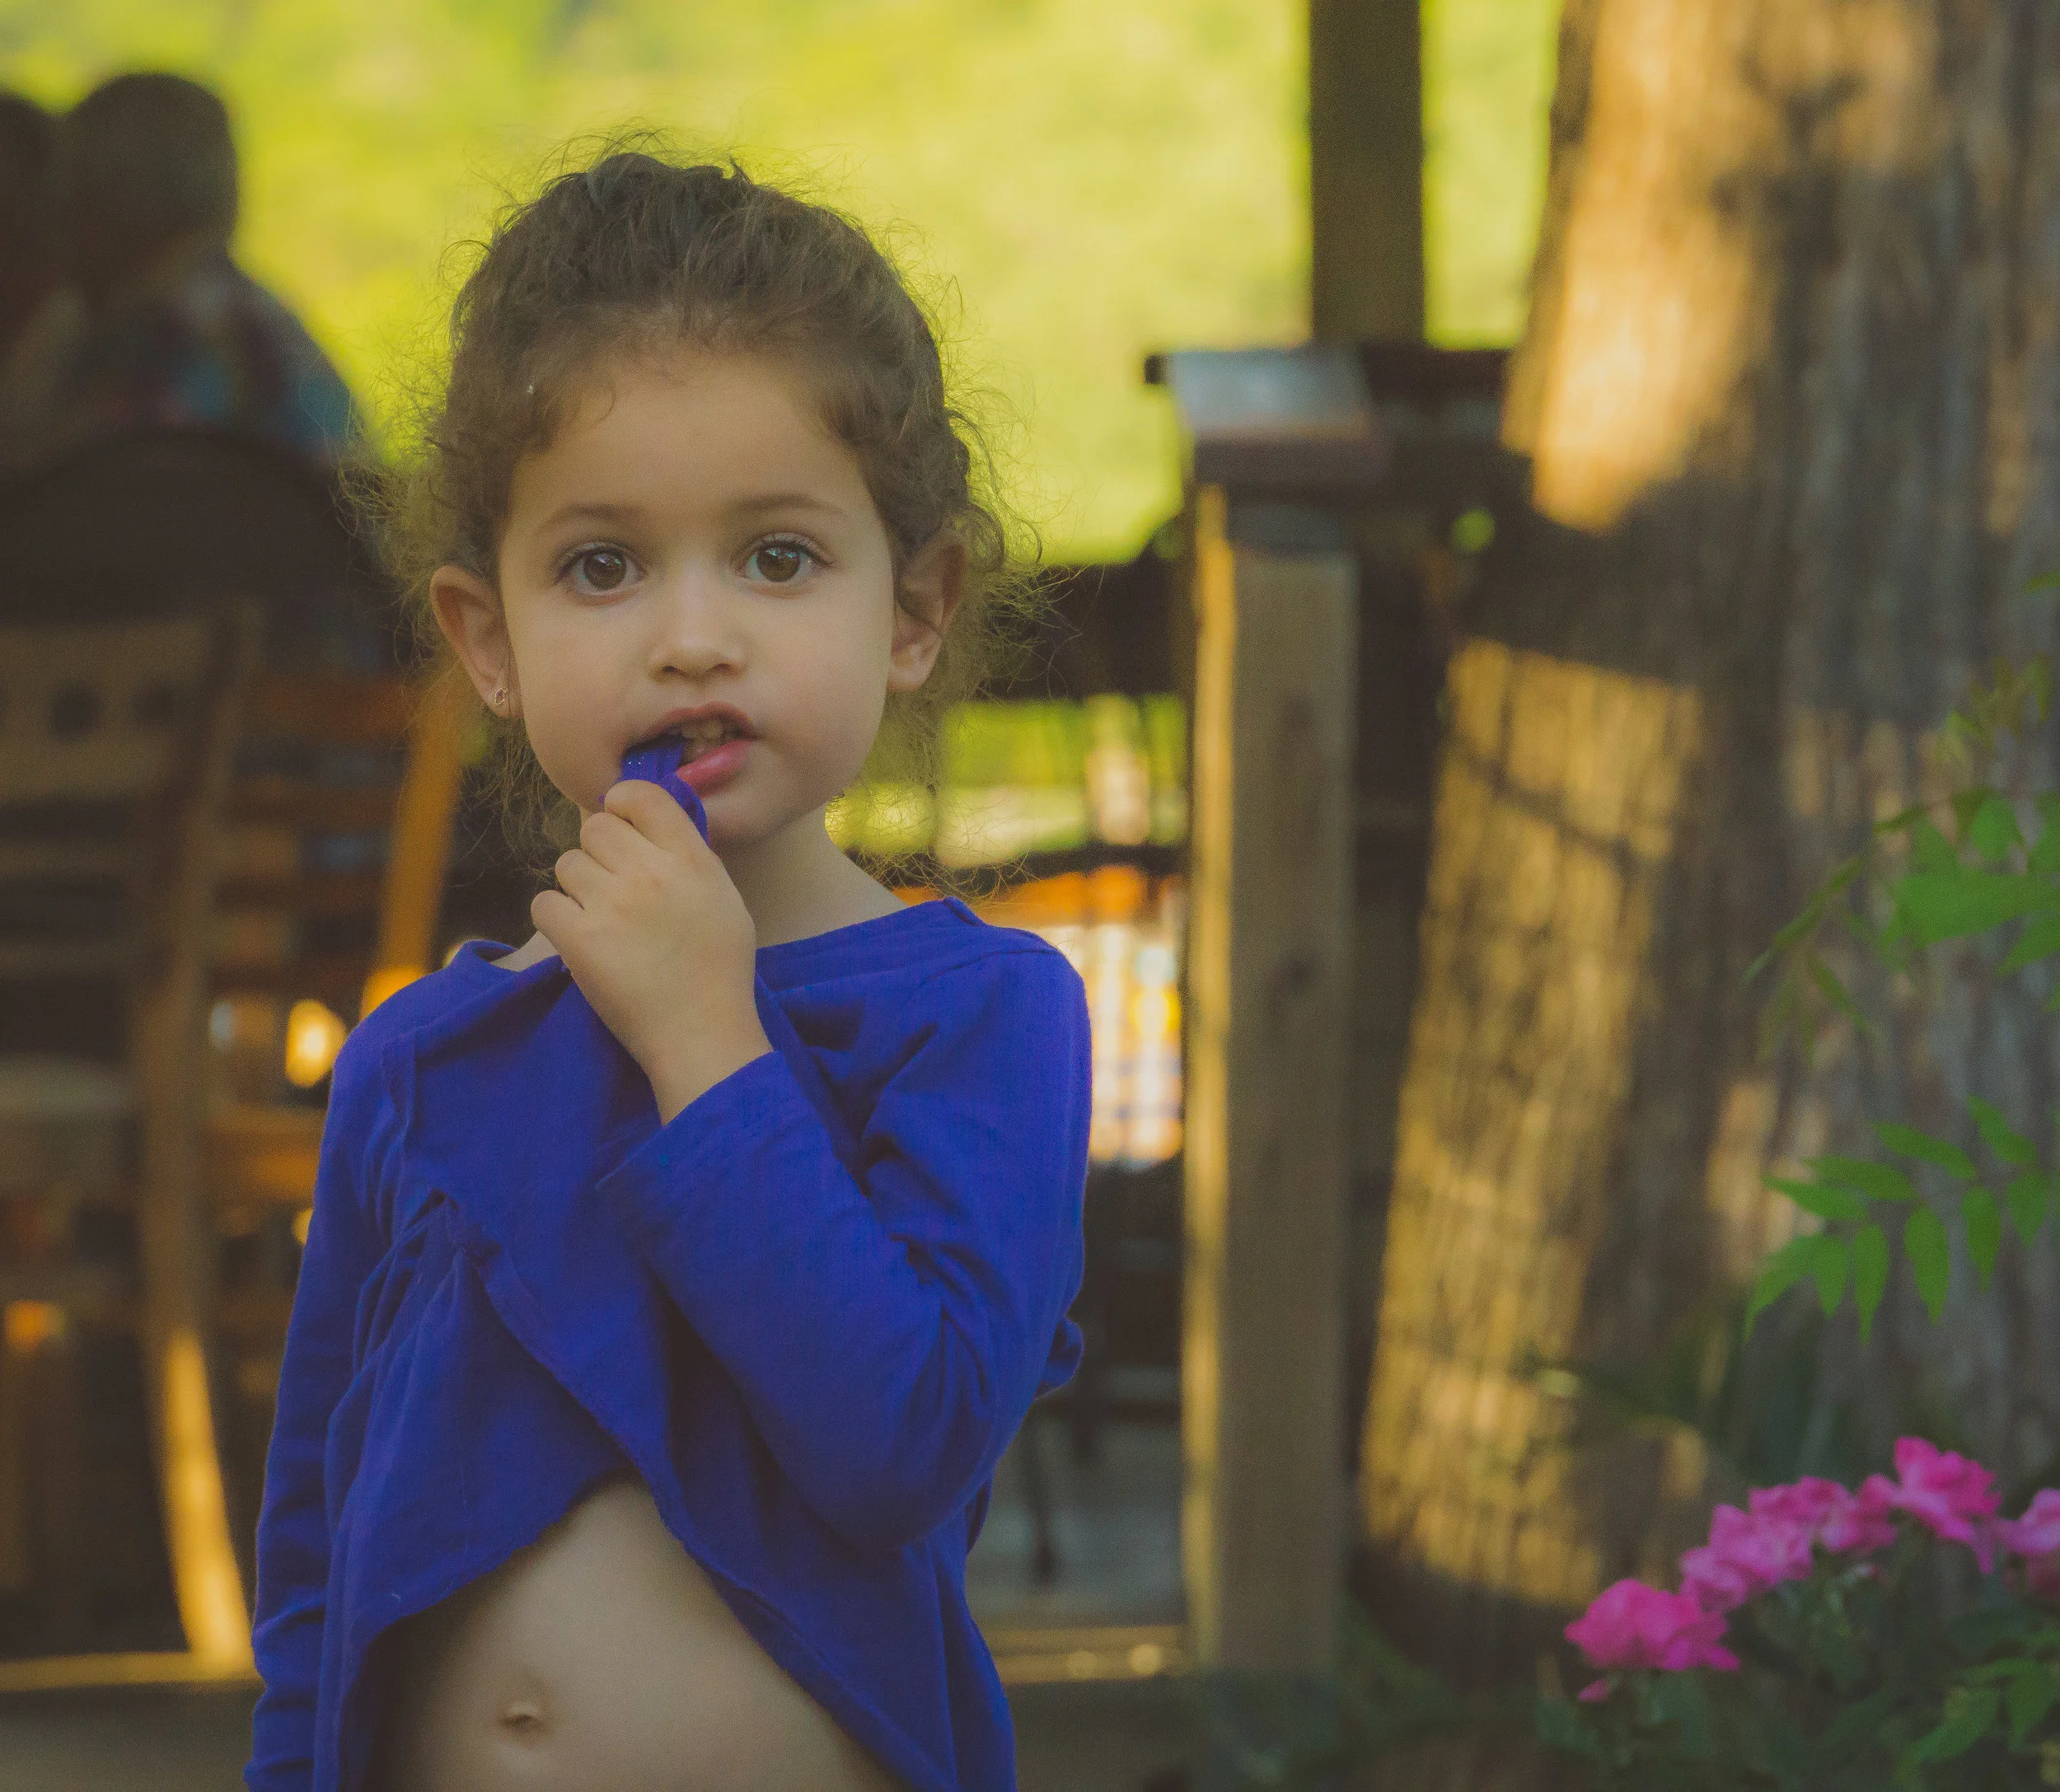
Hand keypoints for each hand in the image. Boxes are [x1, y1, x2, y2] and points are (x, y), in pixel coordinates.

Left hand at [532, 778, 770, 1121]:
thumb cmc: (719, 970)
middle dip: (598, 853)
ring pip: (567, 864)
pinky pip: (544, 904)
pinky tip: (578, 938)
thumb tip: (648, 831)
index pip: (641, 795)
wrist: (701, 1033)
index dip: (621, 806)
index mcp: (691, 859)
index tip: (622, 828)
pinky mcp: (579, 940)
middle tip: (612, 887)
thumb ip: (688, 859)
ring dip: (577, 888)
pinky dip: (556, 920)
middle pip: (594, 827)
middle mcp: (650, 872)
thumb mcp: (723, 898)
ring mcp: (612, 905)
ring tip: (600, 919)